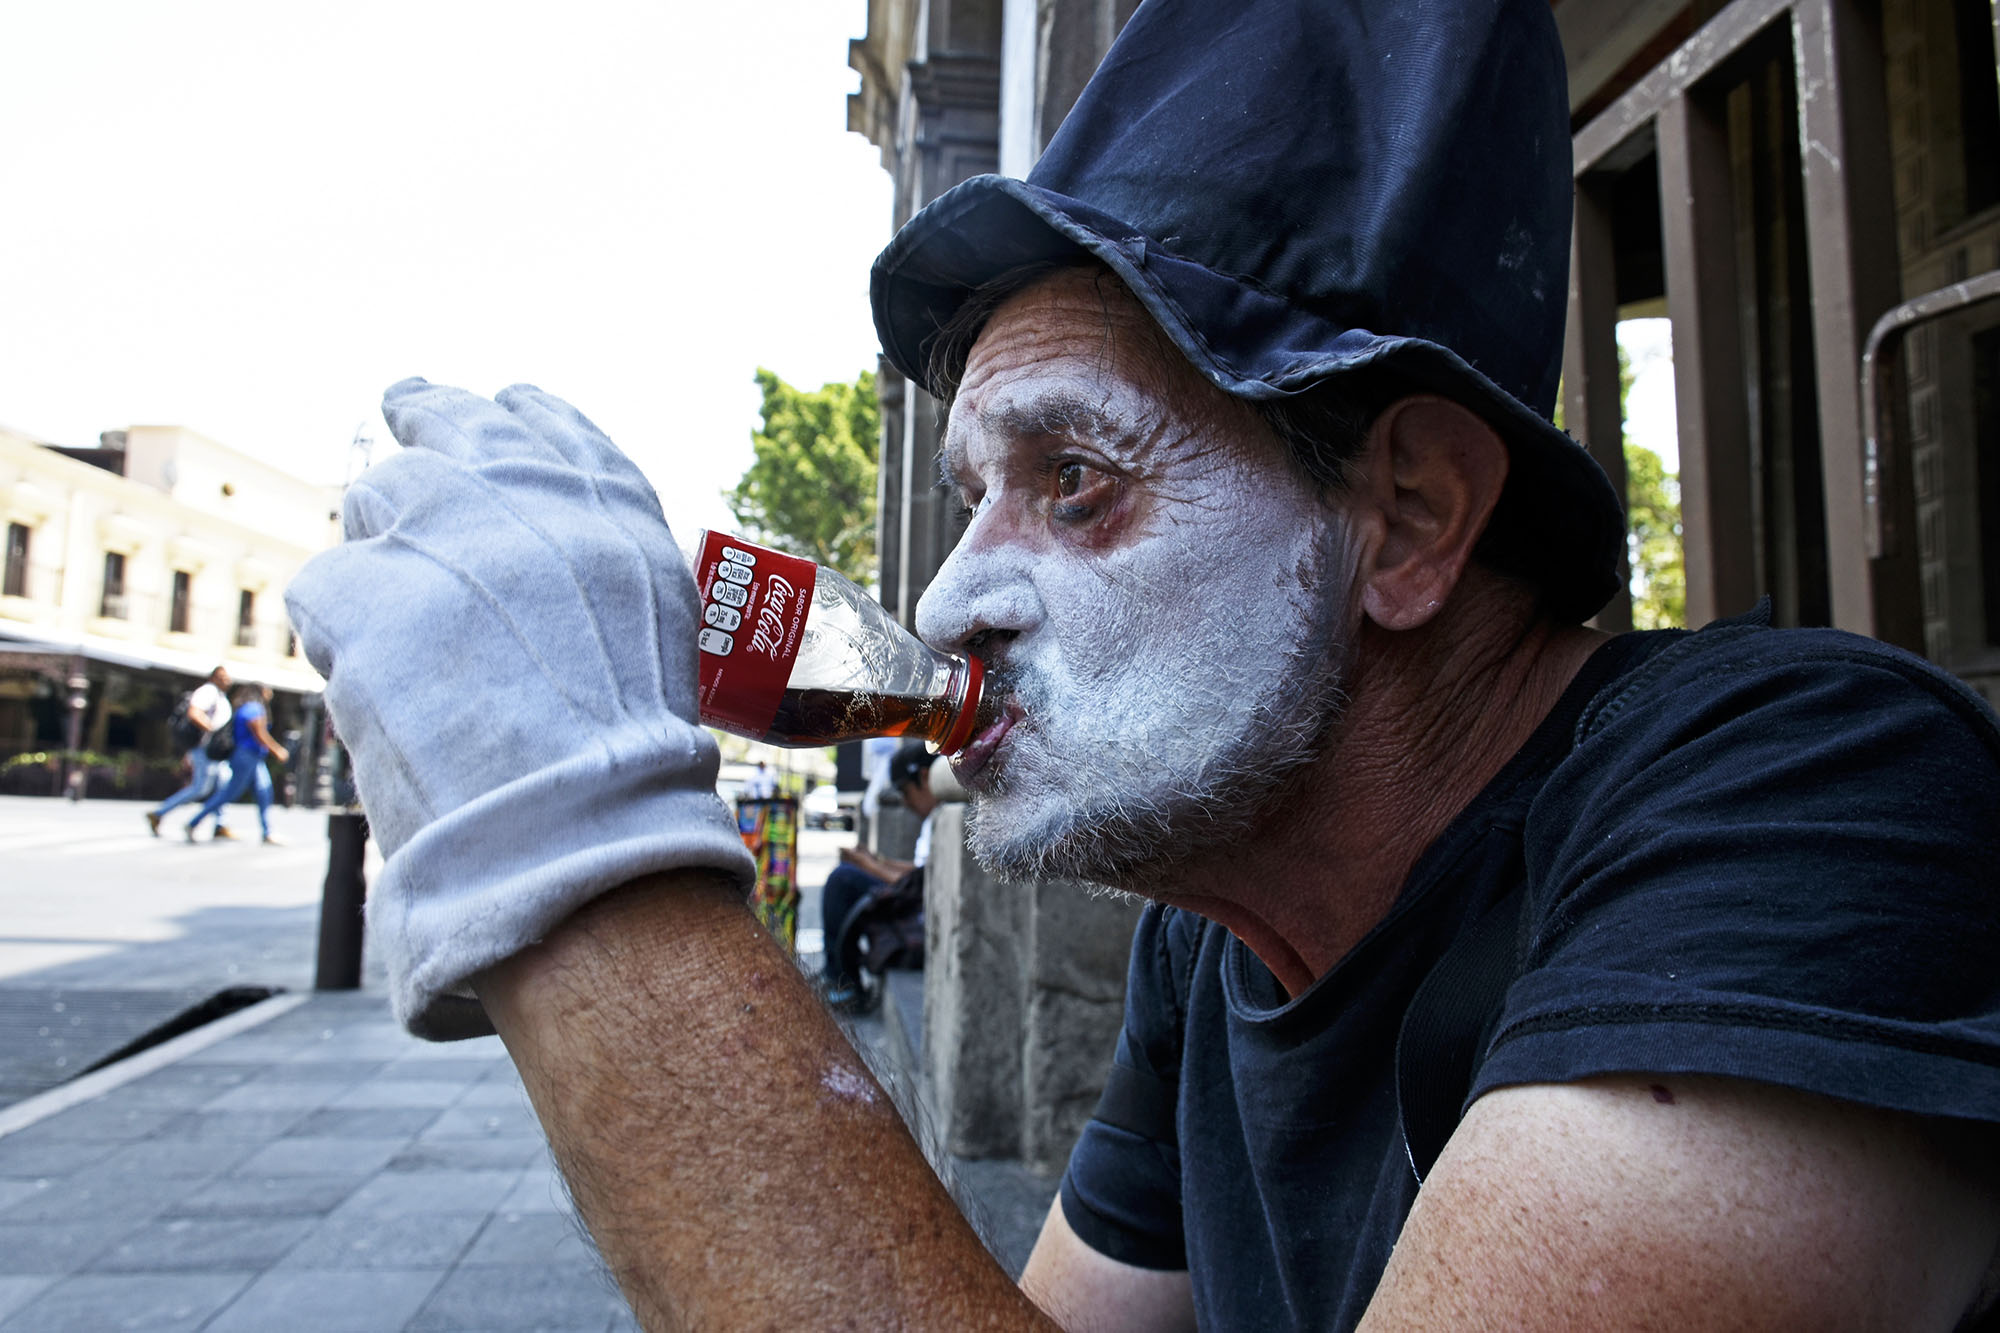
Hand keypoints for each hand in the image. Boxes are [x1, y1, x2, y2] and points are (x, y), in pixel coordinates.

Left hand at [286, 378, 754, 1037]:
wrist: (584, 817)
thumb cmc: (631, 753)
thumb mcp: (655, 628)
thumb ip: (596, 571)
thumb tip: (540, 566)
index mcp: (610, 503)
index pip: (543, 420)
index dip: (506, 417)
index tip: (488, 415)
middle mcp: (525, 492)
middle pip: (443, 426)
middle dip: (420, 434)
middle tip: (406, 458)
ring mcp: (442, 530)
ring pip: (376, 503)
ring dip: (385, 557)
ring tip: (410, 639)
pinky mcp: (364, 588)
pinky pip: (327, 591)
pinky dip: (347, 638)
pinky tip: (382, 689)